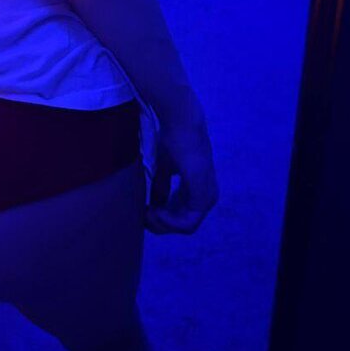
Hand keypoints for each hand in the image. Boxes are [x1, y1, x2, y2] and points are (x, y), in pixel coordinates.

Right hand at [145, 116, 218, 234]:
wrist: (181, 124)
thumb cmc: (171, 140)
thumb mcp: (162, 168)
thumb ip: (160, 187)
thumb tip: (153, 206)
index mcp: (198, 188)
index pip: (181, 213)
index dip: (160, 216)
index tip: (143, 211)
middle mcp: (206, 195)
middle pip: (182, 223)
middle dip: (160, 223)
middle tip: (142, 215)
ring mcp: (207, 197)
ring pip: (185, 226)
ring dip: (163, 224)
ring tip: (147, 213)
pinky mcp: (203, 198)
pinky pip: (188, 223)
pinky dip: (169, 222)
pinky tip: (155, 211)